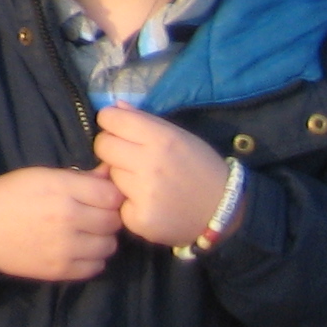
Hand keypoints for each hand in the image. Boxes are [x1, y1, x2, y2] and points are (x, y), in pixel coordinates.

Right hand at [0, 167, 124, 280]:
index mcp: (60, 189)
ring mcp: (65, 247)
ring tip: (85, 233)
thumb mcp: (39, 176)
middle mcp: (67, 218)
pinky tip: (77, 249)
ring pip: (109, 246)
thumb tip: (111, 175)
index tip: (100, 197)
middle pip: (113, 221)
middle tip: (92, 215)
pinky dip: (92, 259)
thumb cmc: (7, 196)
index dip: (110, 195)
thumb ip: (78, 177)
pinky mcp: (60, 270)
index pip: (112, 195)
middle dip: (106, 216)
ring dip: (101, 239)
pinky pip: (96, 267)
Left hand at [92, 106, 236, 246]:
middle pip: (102, 146)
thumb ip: (145, 120)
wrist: (224, 211)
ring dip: (121, 176)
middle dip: (112, 149)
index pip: (109, 118)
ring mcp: (144, 194)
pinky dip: (128, 204)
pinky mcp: (139, 219)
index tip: (120, 131)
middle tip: (131, 158)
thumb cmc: (200, 168)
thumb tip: (116, 106)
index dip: (112, 123)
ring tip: (146, 183)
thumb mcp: (180, 136)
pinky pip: (116, 203)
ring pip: (109, 174)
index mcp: (161, 139)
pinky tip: (148, 204)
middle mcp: (150, 164)